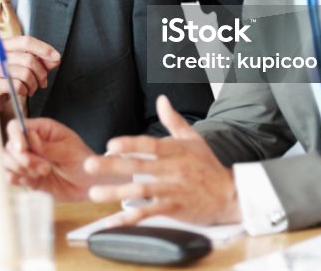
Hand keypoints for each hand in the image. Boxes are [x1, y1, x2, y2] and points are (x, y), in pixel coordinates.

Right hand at [0, 35, 59, 106]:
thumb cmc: (3, 80)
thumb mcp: (20, 67)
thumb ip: (38, 61)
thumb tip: (55, 59)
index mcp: (1, 45)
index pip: (26, 41)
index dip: (43, 48)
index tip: (56, 57)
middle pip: (29, 59)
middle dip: (41, 73)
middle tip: (42, 82)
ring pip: (25, 73)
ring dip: (34, 84)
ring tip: (31, 89)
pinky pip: (17, 85)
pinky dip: (25, 90)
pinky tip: (23, 92)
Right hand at [2, 117, 98, 201]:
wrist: (90, 184)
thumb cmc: (84, 162)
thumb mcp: (70, 151)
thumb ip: (48, 146)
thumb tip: (30, 138)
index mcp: (42, 130)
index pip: (17, 127)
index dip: (15, 137)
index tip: (23, 149)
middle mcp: (31, 144)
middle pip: (9, 146)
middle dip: (23, 159)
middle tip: (44, 168)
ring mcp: (27, 160)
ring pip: (6, 161)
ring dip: (20, 170)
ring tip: (41, 174)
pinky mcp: (26, 176)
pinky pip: (10, 177)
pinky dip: (17, 180)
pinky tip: (32, 181)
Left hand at [83, 95, 241, 225]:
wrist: (230, 195)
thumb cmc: (208, 166)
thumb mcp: (193, 139)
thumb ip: (173, 120)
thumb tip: (161, 99)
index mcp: (176, 151)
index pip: (150, 145)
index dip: (130, 144)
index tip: (110, 144)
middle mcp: (173, 170)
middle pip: (139, 167)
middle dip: (113, 166)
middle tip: (90, 165)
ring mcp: (173, 191)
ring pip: (142, 191)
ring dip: (117, 193)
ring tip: (95, 193)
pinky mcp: (175, 209)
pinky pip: (149, 214)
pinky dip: (130, 218)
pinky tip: (114, 221)